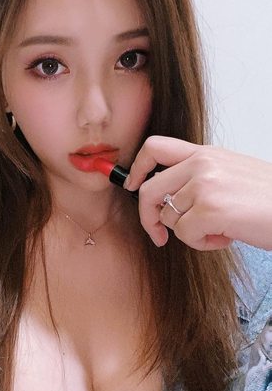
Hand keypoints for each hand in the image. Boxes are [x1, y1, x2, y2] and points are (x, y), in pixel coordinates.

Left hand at [124, 135, 271, 250]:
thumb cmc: (268, 200)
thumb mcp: (231, 174)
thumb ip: (198, 178)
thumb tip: (165, 201)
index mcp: (206, 153)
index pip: (155, 147)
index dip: (137, 169)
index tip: (132, 187)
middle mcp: (201, 164)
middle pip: (148, 190)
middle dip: (148, 218)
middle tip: (159, 235)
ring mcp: (205, 185)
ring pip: (169, 218)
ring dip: (190, 233)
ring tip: (220, 229)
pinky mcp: (211, 209)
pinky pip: (184, 235)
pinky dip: (202, 244)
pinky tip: (226, 237)